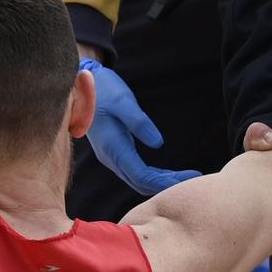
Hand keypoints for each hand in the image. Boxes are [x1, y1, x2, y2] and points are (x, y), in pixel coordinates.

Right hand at [81, 58, 198, 195]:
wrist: (78, 86)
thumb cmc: (101, 90)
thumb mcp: (122, 100)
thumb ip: (138, 122)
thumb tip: (158, 143)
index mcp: (113, 147)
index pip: (142, 176)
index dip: (166, 181)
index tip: (189, 178)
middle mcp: (111, 158)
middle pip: (141, 183)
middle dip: (167, 185)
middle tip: (193, 180)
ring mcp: (111, 157)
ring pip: (137, 180)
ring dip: (160, 182)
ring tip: (183, 177)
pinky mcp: (114, 153)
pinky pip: (134, 172)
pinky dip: (152, 176)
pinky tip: (166, 173)